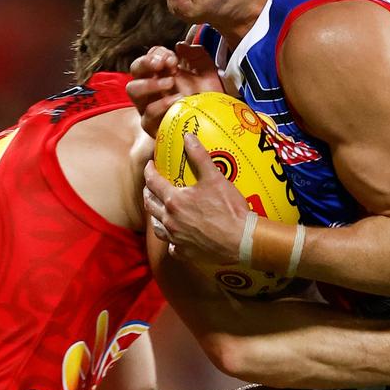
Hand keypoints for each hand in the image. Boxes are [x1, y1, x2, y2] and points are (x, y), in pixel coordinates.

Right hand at [127, 35, 223, 136]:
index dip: (158, 54)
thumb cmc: (208, 99)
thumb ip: (196, 56)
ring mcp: (148, 105)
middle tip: (163, 64)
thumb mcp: (207, 73)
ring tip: (170, 82)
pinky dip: (161, 104)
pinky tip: (177, 100)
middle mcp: (151, 88)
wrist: (215, 123)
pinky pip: (148, 112)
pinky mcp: (151, 124)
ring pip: (133, 89)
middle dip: (146, 63)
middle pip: (135, 69)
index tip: (173, 58)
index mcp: (162, 73)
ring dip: (150, 82)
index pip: (150, 57)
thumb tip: (181, 45)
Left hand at [142, 132, 248, 262]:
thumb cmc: (229, 209)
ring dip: (155, 215)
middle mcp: (170, 220)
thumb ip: (199, 156)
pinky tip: (176, 235)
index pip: (153, 182)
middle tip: (151, 185)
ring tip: (159, 209)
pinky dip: (171, 238)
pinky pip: (171, 245)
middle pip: (150, 204)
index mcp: (174, 201)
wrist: (241, 240)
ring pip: (157, 226)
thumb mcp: (215, 178)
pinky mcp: (184, 252)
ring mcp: (176, 238)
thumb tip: (188, 137)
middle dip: (148, 192)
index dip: (149, 171)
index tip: (150, 165)